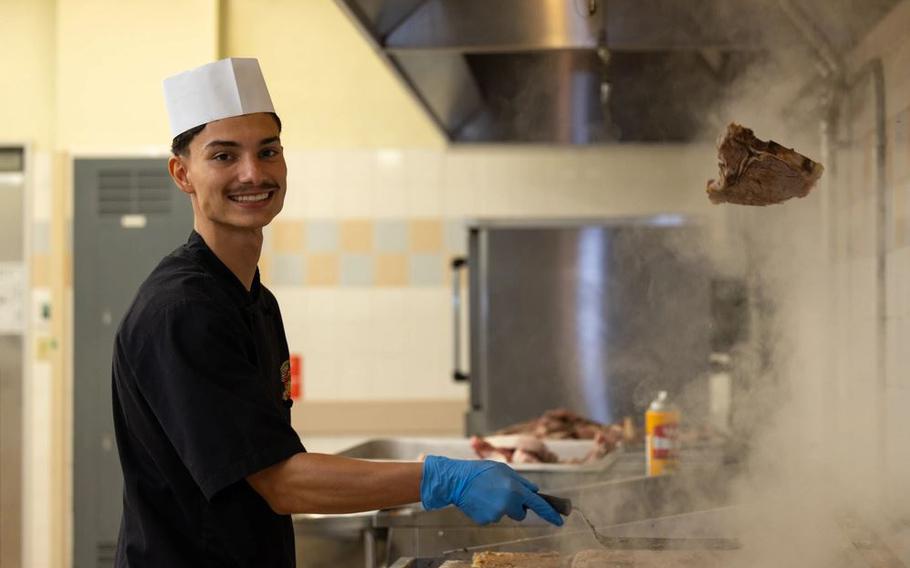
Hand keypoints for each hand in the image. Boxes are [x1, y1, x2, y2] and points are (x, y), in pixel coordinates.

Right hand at [420, 455, 563, 525]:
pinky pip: (493, 518)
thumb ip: (522, 482)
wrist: (457, 480)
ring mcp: (497, 514)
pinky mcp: (486, 520)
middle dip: (515, 506)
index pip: (538, 504)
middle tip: (501, 493)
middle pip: (520, 513)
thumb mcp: (504, 470)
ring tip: (486, 494)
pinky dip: (488, 511)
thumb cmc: (481, 472)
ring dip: (500, 507)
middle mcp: (508, 503)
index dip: (550, 513)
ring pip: (505, 514)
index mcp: (515, 489)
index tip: (560, 521)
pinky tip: (480, 501)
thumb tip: (534, 490)